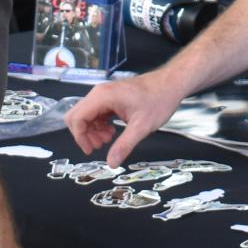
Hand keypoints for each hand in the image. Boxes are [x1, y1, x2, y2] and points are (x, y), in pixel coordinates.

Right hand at [67, 73, 183, 167]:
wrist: (171, 83)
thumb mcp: (141, 126)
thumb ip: (124, 145)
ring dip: (93, 130)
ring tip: (109, 139)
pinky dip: (99, 124)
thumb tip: (111, 163)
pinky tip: (113, 132)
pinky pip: (96, 112)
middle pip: (77, 116)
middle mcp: (100, 93)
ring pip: (86, 115)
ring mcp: (105, 94)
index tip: (91, 150)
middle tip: (99, 146)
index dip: (79, 137)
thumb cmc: (158, 100)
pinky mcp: (111, 97)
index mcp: (103, 96)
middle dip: (84, 134)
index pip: (77, 117)